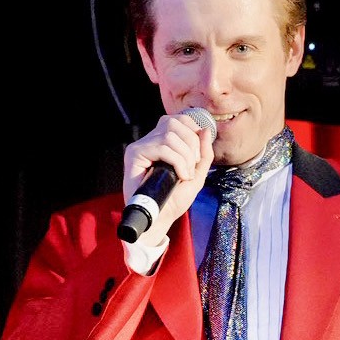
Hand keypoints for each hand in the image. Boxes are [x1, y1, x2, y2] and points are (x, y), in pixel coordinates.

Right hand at [121, 111, 214, 243]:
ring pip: (170, 135)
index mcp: (163, 141)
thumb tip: (205, 130)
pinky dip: (177, 161)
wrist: (160, 219)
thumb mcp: (197, 175)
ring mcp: (141, 146)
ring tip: (185, 175)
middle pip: (175, 122)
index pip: (180, 120)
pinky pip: (162, 147)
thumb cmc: (174, 200)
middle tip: (192, 167)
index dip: (193, 132)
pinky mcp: (134, 155)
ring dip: (185, 157)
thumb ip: (203, 154)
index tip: (196, 157)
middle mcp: (150, 140)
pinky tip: (179, 176)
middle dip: (192, 145)